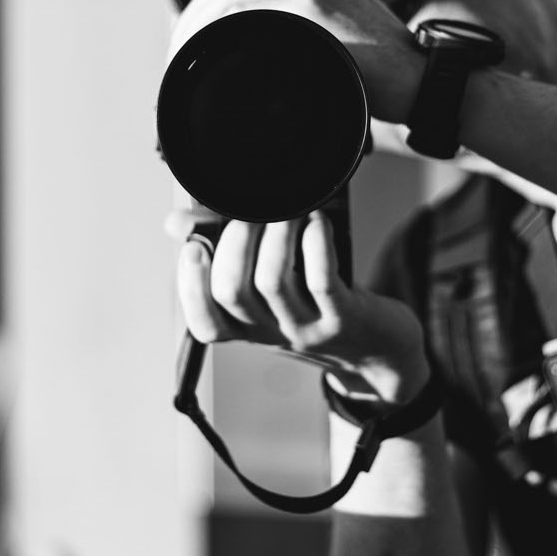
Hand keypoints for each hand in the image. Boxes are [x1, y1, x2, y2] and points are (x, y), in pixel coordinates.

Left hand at [169, 0, 424, 121]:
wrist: (429, 85)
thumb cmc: (388, 80)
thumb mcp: (345, 47)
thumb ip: (308, 41)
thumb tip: (267, 65)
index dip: (203, 13)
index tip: (186, 46)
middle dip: (189, 23)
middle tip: (174, 62)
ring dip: (193, 30)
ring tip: (179, 66)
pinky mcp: (315, 6)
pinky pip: (245, 14)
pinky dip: (215, 35)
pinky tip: (201, 58)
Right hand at [176, 212, 430, 405]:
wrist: (382, 349)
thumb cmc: (318, 305)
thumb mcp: (271, 286)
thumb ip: (225, 249)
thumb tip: (174, 222)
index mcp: (249, 329)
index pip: (204, 323)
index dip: (190, 285)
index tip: (193, 245)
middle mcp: (273, 334)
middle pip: (232, 294)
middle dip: (232, 243)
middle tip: (245, 210)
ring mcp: (309, 329)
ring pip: (274, 282)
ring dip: (274, 234)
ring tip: (285, 206)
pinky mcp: (346, 318)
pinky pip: (323, 280)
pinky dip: (315, 243)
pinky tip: (316, 220)